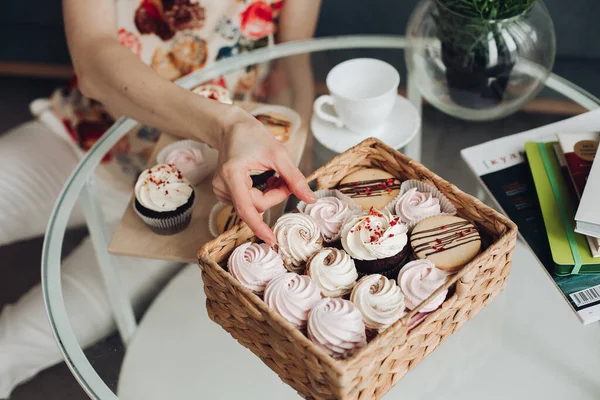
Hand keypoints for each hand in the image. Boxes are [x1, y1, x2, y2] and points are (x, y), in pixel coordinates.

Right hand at [212, 106, 315, 244]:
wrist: (231, 127)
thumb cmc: (252, 135)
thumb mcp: (278, 153)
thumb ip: (295, 178)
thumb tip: (310, 199)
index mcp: (232, 174)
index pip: (246, 208)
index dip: (259, 226)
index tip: (271, 240)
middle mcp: (222, 185)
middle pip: (257, 205)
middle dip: (275, 195)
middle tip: (283, 178)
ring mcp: (221, 190)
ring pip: (254, 205)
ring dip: (269, 195)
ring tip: (271, 175)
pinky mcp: (224, 193)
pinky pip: (248, 202)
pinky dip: (260, 194)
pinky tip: (262, 180)